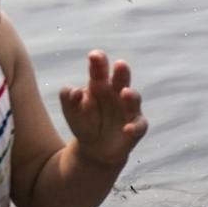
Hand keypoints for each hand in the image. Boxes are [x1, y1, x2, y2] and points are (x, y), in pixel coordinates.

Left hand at [59, 50, 147, 168]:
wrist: (95, 149)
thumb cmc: (84, 123)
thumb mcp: (71, 112)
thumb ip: (68, 99)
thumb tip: (74, 90)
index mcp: (99, 85)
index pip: (99, 70)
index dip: (99, 62)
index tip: (94, 56)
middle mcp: (117, 94)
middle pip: (121, 79)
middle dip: (122, 71)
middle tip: (120, 64)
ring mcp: (129, 110)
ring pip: (133, 99)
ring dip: (131, 96)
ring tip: (125, 92)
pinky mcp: (136, 127)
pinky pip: (139, 125)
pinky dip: (134, 127)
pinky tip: (127, 129)